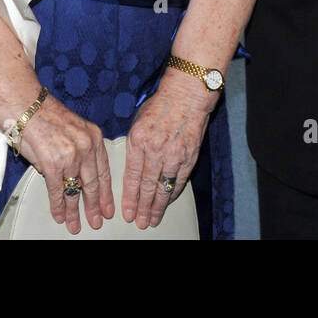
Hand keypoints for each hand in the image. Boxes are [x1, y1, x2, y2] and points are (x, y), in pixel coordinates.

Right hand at [17, 95, 113, 234]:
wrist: (24, 104)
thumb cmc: (43, 113)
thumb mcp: (73, 128)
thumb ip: (78, 150)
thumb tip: (74, 173)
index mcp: (93, 136)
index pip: (104, 170)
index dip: (106, 192)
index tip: (108, 207)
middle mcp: (85, 146)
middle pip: (93, 184)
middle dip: (94, 206)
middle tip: (96, 221)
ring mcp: (70, 155)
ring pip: (75, 190)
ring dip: (74, 211)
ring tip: (74, 224)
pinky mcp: (52, 163)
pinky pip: (56, 190)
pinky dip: (57, 205)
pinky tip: (59, 214)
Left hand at [122, 72, 213, 228]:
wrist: (186, 94)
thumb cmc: (161, 105)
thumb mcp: (138, 122)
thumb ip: (134, 145)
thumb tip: (129, 167)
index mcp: (138, 141)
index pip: (131, 177)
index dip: (129, 198)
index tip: (127, 213)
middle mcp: (155, 150)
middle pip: (147, 187)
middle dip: (143, 208)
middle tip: (140, 222)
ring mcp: (174, 154)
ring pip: (164, 188)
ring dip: (158, 206)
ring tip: (153, 219)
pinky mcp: (189, 156)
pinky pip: (179, 180)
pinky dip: (173, 193)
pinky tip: (168, 202)